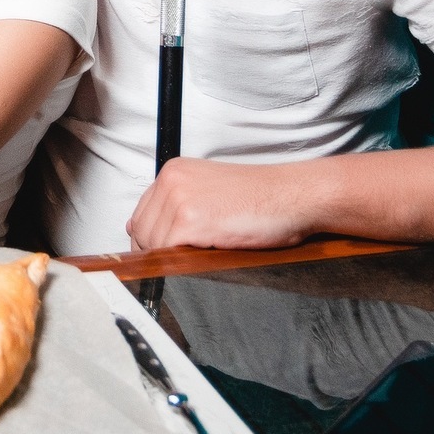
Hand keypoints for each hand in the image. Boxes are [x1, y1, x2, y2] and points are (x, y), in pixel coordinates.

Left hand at [126, 157, 325, 250]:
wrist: (293, 195)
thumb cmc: (262, 198)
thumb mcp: (210, 192)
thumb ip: (175, 206)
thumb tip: (139, 231)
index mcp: (174, 172)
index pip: (141, 215)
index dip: (153, 239)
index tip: (169, 250)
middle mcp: (171, 181)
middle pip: (142, 232)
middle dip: (161, 251)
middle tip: (192, 255)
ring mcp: (178, 200)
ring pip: (153, 246)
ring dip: (176, 257)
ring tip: (207, 251)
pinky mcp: (190, 222)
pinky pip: (168, 254)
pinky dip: (184, 262)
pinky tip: (209, 254)